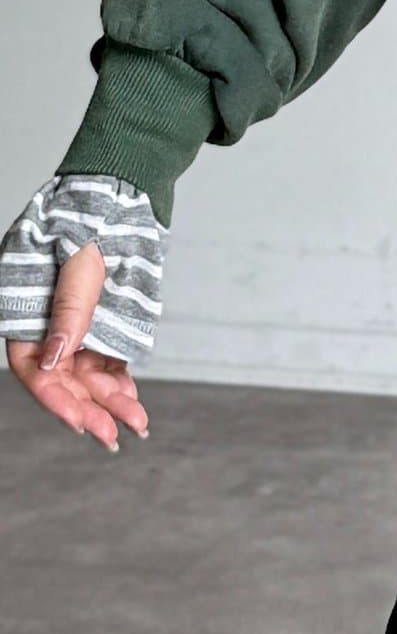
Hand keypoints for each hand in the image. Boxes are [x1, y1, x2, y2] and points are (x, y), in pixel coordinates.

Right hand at [5, 241, 149, 450]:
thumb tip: (52, 357)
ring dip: (108, 401)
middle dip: (88, 409)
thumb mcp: (77, 263)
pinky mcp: (101, 321)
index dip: (54, 397)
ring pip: (87, 373)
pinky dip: (118, 380)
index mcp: (24, 311)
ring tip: (135, 425)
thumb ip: (68, 308)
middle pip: (63, 377)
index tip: (79, 421)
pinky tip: (131, 401)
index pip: (33, 367)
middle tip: (112, 437)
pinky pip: (106, 358)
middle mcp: (46, 324)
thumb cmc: (86, 220)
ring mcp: (74, 324)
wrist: (116, 196)